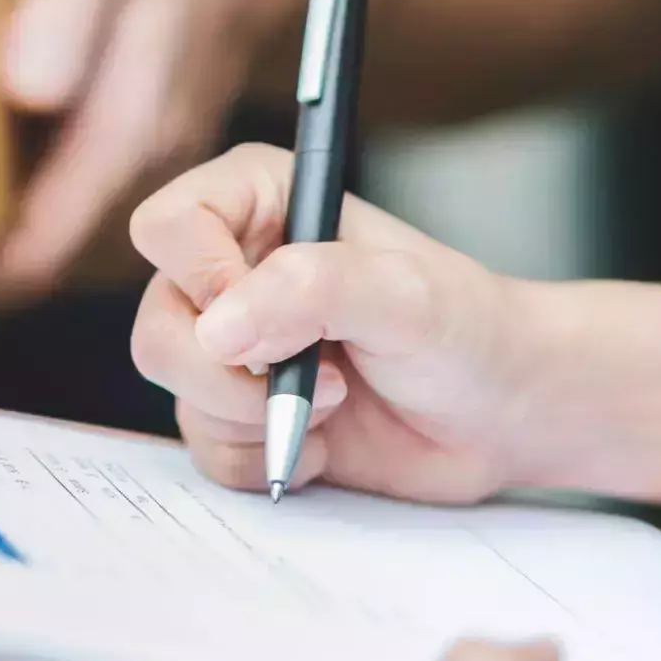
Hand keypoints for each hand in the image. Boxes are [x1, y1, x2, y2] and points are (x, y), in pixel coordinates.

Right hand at [128, 142, 572, 503]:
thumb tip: (217, 328)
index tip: (267, 316)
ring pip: (177, 391)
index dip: (203, 279)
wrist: (503, 414)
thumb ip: (313, 289)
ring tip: (334, 405)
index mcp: (259, 202)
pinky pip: (202, 448)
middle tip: (324, 380)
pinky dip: (259, 459)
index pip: (169, 226)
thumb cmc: (468, 330)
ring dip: (256, 418)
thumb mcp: (406, 294)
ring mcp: (229, 345)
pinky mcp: (236, 412)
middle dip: (232, 374)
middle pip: (157, 323)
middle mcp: (229, 268)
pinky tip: (320, 443)